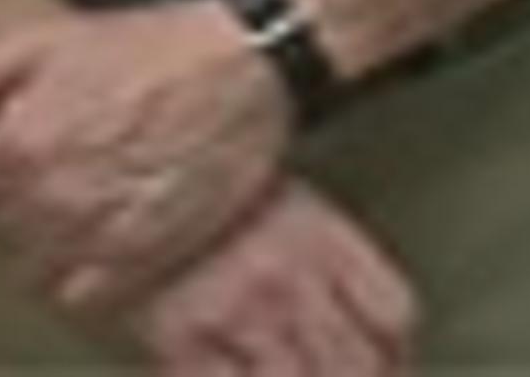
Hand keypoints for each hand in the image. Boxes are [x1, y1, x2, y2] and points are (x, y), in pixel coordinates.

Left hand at [0, 0, 294, 309]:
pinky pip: (82, 295)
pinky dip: (83, 275)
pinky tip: (102, 237)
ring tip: (75, 206)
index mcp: (20, 143)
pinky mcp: (144, 256)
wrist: (248, 63)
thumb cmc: (156, 44)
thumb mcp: (56, 37)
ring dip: (43, 242)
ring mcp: (98, 232)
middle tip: (45, 174)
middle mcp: (52, 196)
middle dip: (8, 204)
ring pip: (31, 269)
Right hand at [137, 182, 418, 376]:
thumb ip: (331, 258)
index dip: (398, 352)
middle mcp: (289, 277)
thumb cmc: (212, 189)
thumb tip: (367, 321)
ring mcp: (238, 310)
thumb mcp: (290, 202)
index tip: (392, 365)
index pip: (392, 311)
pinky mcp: (182, 337)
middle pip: (355, 361)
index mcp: (322, 236)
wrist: (131, 172)